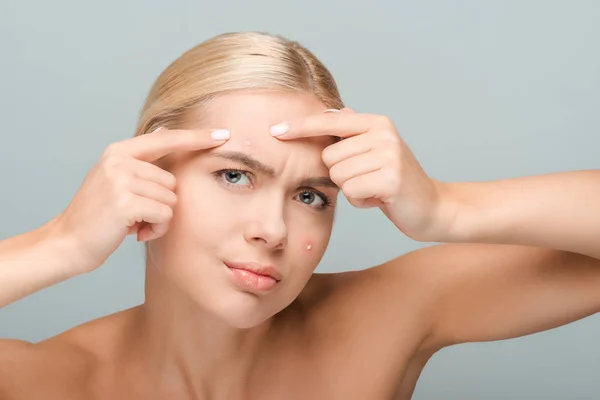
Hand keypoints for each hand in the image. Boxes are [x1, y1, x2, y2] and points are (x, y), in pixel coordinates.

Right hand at [52, 127, 229, 272]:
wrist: (67, 243)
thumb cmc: (97, 216)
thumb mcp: (115, 179)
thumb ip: (140, 159)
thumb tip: (164, 130)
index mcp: (118, 152)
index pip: (165, 139)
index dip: (195, 138)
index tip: (222, 134)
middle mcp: (119, 161)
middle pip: (172, 181)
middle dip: (162, 204)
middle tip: (136, 216)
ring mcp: (121, 180)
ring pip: (171, 199)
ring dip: (159, 219)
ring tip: (133, 224)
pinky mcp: (126, 202)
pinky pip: (165, 214)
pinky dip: (156, 229)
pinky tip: (134, 232)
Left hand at [270, 109, 450, 241]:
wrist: (433, 207)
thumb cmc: (396, 181)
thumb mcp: (377, 151)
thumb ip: (354, 132)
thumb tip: (332, 110)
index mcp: (376, 123)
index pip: (329, 120)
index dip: (300, 126)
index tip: (274, 130)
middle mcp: (382, 133)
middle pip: (328, 156)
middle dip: (341, 174)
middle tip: (367, 180)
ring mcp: (388, 154)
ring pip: (338, 176)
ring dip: (352, 189)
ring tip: (374, 188)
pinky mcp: (390, 178)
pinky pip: (351, 191)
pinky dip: (362, 201)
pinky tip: (380, 199)